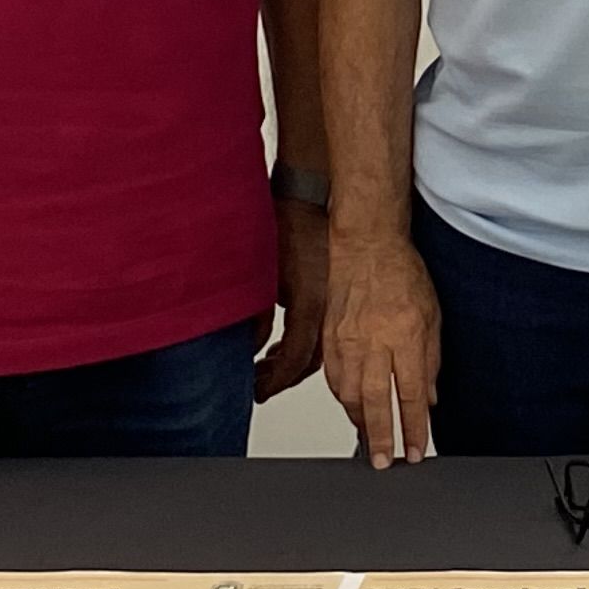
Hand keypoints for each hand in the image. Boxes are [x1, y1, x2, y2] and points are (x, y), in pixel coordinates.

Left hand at [257, 199, 329, 400]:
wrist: (309, 197)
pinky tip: (282, 348)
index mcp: (312, 306)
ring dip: (292, 364)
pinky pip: (323, 334)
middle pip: (311, 362)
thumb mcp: (261, 276)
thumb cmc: (286, 228)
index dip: (274, 380)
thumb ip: (257, 318)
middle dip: (282, 377)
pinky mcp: (335, 297)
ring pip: (320, 350)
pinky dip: (301, 347)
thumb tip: (251, 350)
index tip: (256, 391)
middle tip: (257, 384)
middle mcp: (331, 310)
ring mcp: (336, 305)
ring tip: (267, 369)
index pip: (296, 360)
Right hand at [323, 232, 439, 465]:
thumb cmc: (402, 273)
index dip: (414, 428)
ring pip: (349, 394)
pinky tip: (352, 408)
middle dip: (382, 437)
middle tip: (387, 462)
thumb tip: (428, 399)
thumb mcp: (433, 315)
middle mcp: (374, 341)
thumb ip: (431, 360)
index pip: (410, 395)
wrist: (366, 245)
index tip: (416, 451)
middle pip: (376, 402)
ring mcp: (347, 340)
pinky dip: (343, 399)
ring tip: (371, 439)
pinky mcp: (329, 337)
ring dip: (360, 422)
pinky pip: (333, 378)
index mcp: (405, 335)